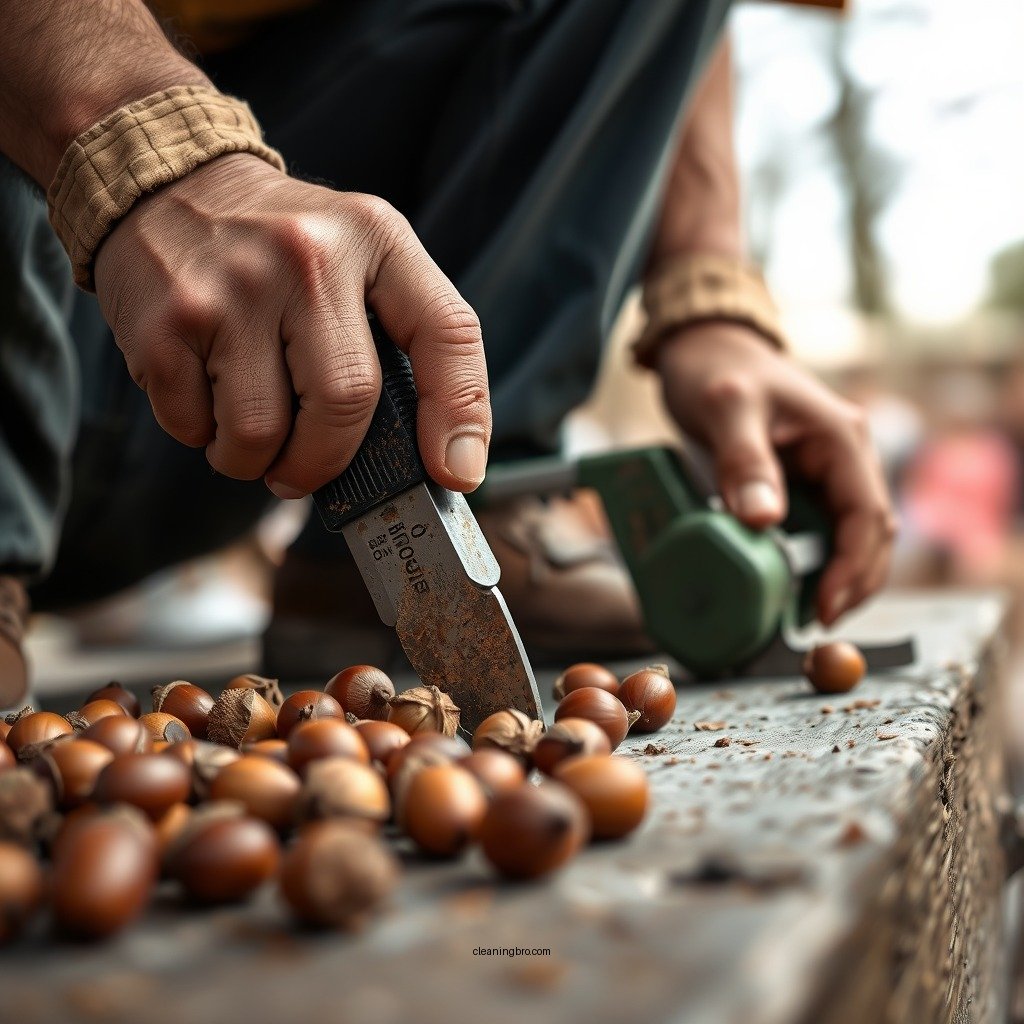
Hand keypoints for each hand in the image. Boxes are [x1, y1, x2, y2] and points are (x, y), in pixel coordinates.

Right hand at [94, 154, 490, 496]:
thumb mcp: (360, 256)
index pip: (446, 331)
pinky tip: (205, 397)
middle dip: (324, 461)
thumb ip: (402, 338)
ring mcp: (232, 288)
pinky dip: (203, 437)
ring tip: (249, 432)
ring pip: (259, 435)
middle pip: (344, 403)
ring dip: (255, 461)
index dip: (459, 415)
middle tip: (306, 469)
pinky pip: (194, 428)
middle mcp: (307, 255)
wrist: (167, 181)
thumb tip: (440, 462)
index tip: (455, 475)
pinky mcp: (165, 323)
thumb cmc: (285, 249)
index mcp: (376, 237)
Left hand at [655, 323, 895, 624]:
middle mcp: (845, 456)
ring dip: (834, 577)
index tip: (825, 610)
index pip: (868, 518)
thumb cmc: (716, 369)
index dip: (853, 570)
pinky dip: (811, 561)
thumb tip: (763, 521)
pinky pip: (819, 529)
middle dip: (850, 584)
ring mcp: (827, 469)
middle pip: (870, 535)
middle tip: (813, 624)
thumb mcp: (726, 409)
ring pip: (848, 536)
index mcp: (842, 438)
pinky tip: (788, 585)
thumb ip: (744, 461)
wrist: (703, 346)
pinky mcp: (802, 480)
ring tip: (801, 615)